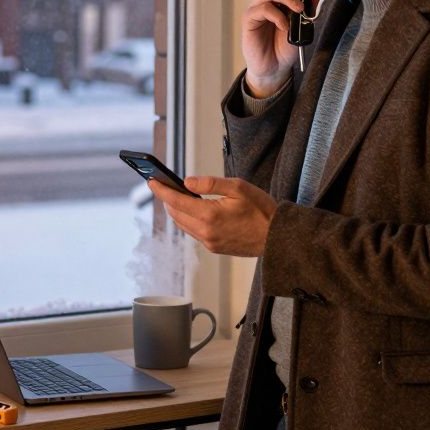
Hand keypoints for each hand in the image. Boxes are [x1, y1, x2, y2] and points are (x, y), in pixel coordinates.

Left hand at [147, 176, 277, 256]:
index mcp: (210, 215)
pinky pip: (194, 233)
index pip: (176, 201)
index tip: (151, 182)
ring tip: (176, 197)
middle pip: (176, 214)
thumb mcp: (238, 187)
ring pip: (183, 225)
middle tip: (163, 186)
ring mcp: (210, 242)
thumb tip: (186, 182)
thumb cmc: (261, 210)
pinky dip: (189, 221)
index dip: (161, 190)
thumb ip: (210, 183)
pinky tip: (193, 211)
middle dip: (168, 200)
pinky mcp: (215, 248)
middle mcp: (206, 231)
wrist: (277, 237)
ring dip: (177, 211)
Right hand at [242, 0, 314, 95]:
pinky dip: (277, 15)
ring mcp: (257, 8)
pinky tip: (284, 26)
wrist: (274, 67)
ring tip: (298, 11)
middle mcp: (267, 0)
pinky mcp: (249, 20)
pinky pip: (263, 9)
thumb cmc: (285, 47)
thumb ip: (307, 11)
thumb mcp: (302, 27)